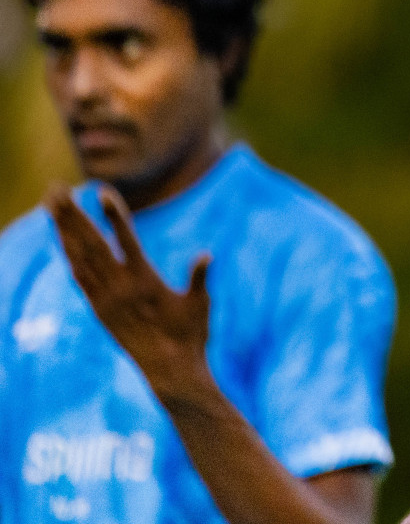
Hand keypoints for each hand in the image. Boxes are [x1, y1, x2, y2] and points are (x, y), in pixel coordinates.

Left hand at [45, 185, 212, 401]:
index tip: (102, 191)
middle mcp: (119, 290)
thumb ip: (199, 278)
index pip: (126, 241)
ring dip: (64, 230)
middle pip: (91, 245)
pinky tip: (62, 241)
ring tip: (53, 206)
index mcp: (145, 283)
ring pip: (79, 258)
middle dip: (72, 216)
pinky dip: (69, 255)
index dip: (114, 215)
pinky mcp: (100, 310)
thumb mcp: (200, 304)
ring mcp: (105, 300)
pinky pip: (79, 277)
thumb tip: (206, 256)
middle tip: (56, 190)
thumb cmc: (191, 335)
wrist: (169, 372)